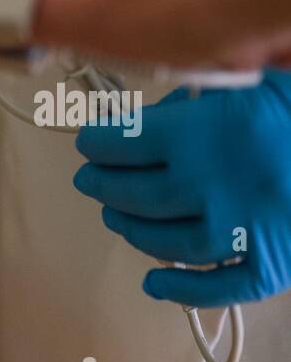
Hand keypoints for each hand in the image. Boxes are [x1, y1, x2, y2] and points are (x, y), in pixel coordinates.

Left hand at [72, 70, 290, 307]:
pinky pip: (214, 286)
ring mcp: (239, 231)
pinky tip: (155, 283)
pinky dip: (179, 288)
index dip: (99, 142)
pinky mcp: (271, 264)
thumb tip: (169, 105)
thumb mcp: (264, 73)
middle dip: (105, 184)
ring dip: (130, 227)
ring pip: (160, 238)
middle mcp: (210, 185)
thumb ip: (215, 85)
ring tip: (115, 216)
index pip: (123, 142)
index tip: (90, 141)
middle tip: (92, 179)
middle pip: (132, 192)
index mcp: (204, 131)